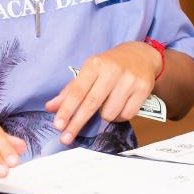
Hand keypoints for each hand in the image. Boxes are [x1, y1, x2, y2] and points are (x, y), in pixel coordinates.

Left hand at [45, 42, 161, 145]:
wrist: (140, 55)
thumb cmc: (110, 65)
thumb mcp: (90, 71)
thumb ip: (71, 90)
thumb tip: (51, 107)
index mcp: (95, 64)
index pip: (77, 91)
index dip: (67, 109)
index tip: (58, 125)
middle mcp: (111, 70)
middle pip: (91, 103)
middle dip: (76, 123)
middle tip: (65, 138)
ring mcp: (128, 80)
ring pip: (109, 113)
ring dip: (104, 116)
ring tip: (107, 104)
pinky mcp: (143, 89)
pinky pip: (126, 115)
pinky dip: (119, 116)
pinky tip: (120, 105)